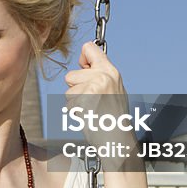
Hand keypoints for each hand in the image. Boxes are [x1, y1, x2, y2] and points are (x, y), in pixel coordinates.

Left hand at [64, 42, 133, 160]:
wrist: (118, 139)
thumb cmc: (115, 117)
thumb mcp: (114, 88)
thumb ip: (100, 74)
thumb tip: (85, 61)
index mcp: (111, 71)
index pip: (89, 48)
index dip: (83, 59)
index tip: (84, 68)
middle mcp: (103, 76)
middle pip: (71, 75)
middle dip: (76, 89)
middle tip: (92, 100)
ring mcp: (93, 88)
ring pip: (68, 91)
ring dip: (75, 102)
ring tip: (92, 110)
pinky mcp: (84, 101)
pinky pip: (69, 104)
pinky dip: (75, 112)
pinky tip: (89, 116)